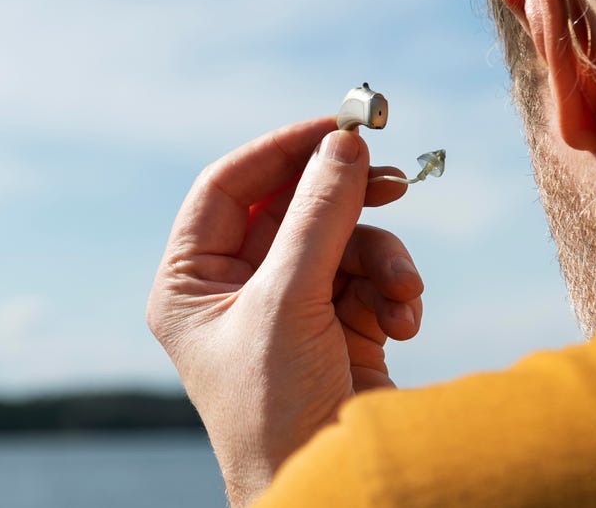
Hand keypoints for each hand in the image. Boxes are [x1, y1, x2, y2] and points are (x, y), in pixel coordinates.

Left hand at [146, 117, 423, 505]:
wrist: (326, 486)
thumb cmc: (274, 408)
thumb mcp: (287, 303)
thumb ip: (318, 217)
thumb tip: (343, 145)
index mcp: (191, 281)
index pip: (228, 188)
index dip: (281, 149)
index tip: (336, 125)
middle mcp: (234, 287)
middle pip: (292, 207)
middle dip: (345, 197)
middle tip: (393, 177)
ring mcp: (287, 305)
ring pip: (341, 241)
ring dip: (381, 259)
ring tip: (402, 292)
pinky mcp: (335, 325)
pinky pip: (368, 279)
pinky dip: (393, 293)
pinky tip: (404, 323)